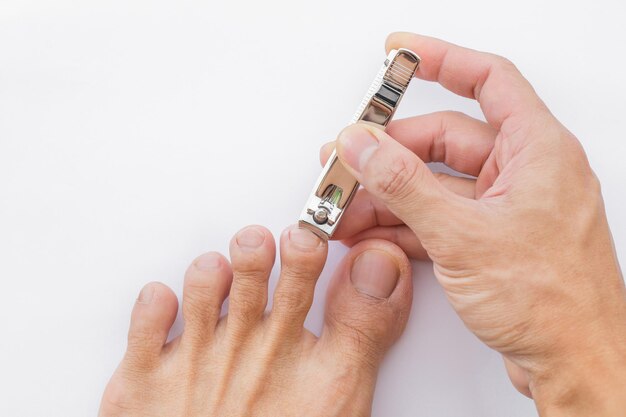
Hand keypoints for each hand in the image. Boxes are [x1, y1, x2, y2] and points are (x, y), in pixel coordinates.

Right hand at [323, 32, 625, 415]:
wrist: (574, 365)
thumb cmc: (553, 303)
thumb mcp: (463, 234)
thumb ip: (405, 185)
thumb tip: (365, 146)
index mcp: (536, 151)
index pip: (487, 80)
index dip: (441, 60)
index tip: (401, 52)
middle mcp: (523, 174)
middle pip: (444, 140)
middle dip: (389, 153)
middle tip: (346, 160)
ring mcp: (504, 209)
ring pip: (435, 184)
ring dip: (388, 194)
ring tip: (346, 205)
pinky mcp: (490, 241)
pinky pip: (438, 217)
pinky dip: (403, 224)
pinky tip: (370, 232)